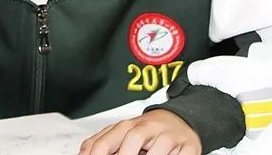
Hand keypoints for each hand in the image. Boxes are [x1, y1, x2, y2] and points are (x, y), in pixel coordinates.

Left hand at [79, 109, 201, 154]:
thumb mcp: (122, 135)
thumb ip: (103, 144)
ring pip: (157, 148)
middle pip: (132, 139)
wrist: (178, 120)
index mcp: (126, 127)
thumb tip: (83, 154)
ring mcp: (168, 136)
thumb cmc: (147, 132)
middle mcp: (146, 128)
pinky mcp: (188, 146)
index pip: (105, 142)